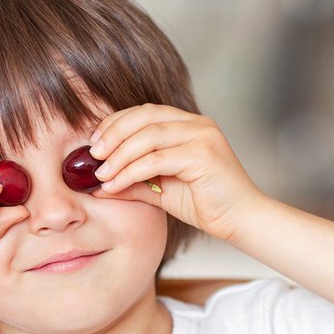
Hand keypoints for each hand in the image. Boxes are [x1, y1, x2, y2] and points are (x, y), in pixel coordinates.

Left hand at [88, 104, 263, 241]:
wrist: (241, 221)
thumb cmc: (207, 205)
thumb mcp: (161, 190)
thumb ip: (132, 181)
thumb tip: (96, 185)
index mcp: (189, 125)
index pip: (145, 112)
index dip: (115, 123)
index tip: (93, 143)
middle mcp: (197, 124)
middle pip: (144, 116)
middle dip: (113, 134)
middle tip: (92, 155)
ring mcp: (202, 136)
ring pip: (148, 136)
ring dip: (119, 155)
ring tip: (100, 174)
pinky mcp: (203, 155)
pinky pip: (157, 159)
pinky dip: (131, 172)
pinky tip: (115, 185)